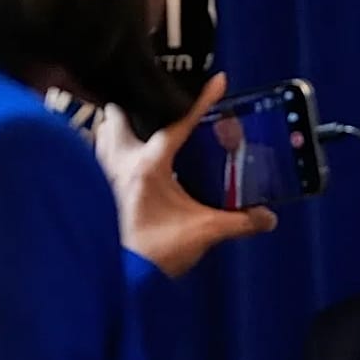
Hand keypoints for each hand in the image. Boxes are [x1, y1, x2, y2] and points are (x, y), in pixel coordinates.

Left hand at [94, 73, 276, 276]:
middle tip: (151, 110)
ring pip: (99, 135)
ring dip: (114, 130)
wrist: (116, 280)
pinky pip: (92, 160)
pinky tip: (117, 164)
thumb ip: (238, 223)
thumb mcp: (202, 234)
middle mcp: (119, 162)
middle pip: (116, 116)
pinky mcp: (91, 192)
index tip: (219, 80)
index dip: (201, 101)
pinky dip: (102, 154)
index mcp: (148, 165)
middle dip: (131, 108)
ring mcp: (100, 176)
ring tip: (133, 131)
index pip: (179, 124)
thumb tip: (268, 217)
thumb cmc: (154, 253)